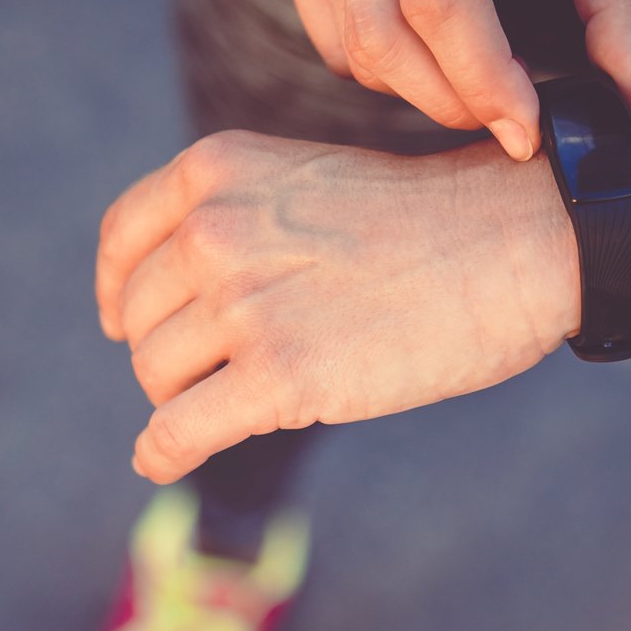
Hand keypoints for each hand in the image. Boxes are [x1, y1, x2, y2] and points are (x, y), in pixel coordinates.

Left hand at [94, 130, 580, 481]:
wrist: (510, 243)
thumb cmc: (423, 221)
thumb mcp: (304, 184)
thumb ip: (233, 222)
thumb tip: (161, 308)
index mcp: (217, 171)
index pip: (125, 240)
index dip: (120, 292)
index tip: (127, 322)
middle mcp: (216, 229)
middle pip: (142, 320)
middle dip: (176, 351)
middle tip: (233, 365)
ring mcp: (246, 305)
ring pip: (159, 377)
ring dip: (190, 398)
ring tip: (249, 393)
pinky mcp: (280, 377)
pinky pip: (179, 431)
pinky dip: (163, 452)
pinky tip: (163, 460)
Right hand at [274, 0, 630, 162]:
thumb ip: (627, 9)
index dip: (482, 80)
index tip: (526, 130)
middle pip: (384, 35)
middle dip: (452, 100)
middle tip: (510, 117)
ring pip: (353, 48)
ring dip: (419, 90)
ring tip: (478, 75)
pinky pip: (330, 39)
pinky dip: (381, 68)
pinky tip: (429, 48)